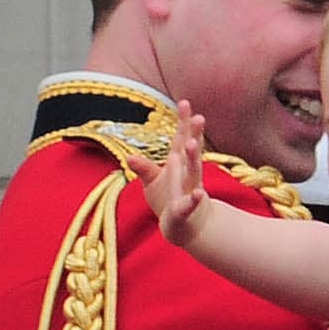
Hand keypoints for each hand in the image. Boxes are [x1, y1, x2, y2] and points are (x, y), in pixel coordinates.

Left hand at [128, 99, 206, 245]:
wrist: (186, 227)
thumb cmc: (169, 199)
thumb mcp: (153, 181)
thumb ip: (144, 167)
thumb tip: (129, 156)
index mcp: (179, 164)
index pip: (182, 139)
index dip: (184, 122)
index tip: (184, 102)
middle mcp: (187, 174)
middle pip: (191, 152)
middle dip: (195, 134)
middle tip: (199, 117)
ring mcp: (188, 191)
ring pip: (193, 173)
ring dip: (195, 159)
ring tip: (193, 144)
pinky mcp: (185, 210)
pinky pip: (190, 204)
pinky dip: (194, 199)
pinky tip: (198, 194)